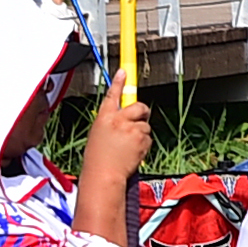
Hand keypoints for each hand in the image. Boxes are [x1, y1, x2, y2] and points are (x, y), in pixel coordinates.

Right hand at [75, 85, 151, 240]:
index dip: (119, 82)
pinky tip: (133, 154)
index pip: (112, 95)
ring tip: (128, 148)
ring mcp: (130, 128)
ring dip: (141, 135)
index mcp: (103, 118)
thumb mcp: (99, 136)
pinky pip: (148, 138)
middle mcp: (117, 120)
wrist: (104, 176)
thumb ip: (110, 124)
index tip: (124, 70)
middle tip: (137, 123)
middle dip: (142, 113)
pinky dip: (144, 146)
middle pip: (138, 106)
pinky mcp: (141, 138)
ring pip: (145, 125)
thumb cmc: (98, 159)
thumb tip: (124, 118)